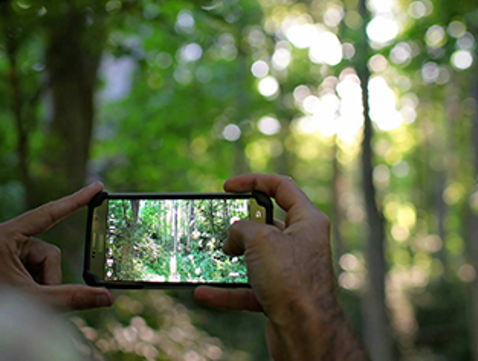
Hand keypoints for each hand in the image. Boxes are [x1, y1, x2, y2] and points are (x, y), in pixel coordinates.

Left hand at [0, 182, 113, 310]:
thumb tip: (107, 297)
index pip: (49, 213)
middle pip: (49, 252)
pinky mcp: (9, 262)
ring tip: (24, 302)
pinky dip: (36, 286)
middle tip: (37, 298)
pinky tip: (22, 298)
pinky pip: (36, 270)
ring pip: (45, 264)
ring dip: (42, 285)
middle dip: (48, 278)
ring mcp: (7, 251)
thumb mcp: (36, 302)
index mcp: (4, 237)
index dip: (76, 200)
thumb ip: (74, 297)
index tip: (97, 187)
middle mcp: (5, 238)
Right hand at [194, 174, 366, 360]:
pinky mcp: (281, 295)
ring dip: (232, 259)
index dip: (253, 181)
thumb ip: (242, 228)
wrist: (306, 333)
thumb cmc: (292, 281)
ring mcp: (291, 270)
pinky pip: (249, 287)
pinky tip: (205, 292)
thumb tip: (234, 235)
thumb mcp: (261, 240)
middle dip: (241, 225)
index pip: (281, 187)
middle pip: (267, 223)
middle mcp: (301, 243)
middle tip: (223, 227)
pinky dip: (228, 290)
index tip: (228, 186)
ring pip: (256, 257)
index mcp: (307, 221)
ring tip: (212, 257)